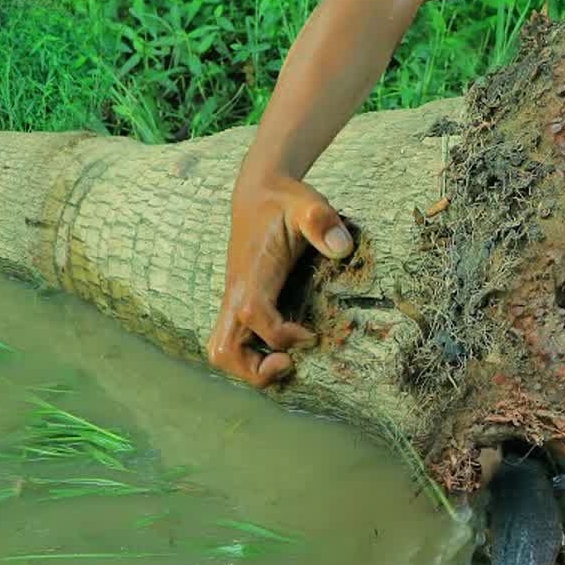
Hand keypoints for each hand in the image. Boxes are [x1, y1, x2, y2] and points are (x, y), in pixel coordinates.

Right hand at [205, 173, 353, 387]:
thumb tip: (342, 248)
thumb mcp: (308, 204)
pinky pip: (231, 343)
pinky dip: (250, 357)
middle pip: (224, 350)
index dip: (280, 334)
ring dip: (249, 369)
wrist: (259, 193)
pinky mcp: (238, 304)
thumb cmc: (286, 202)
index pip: (252, 315)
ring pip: (221, 351)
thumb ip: (322, 222)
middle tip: (291, 363)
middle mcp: (236, 294)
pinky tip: (283, 351)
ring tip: (286, 362)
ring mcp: (233, 302)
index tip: (311, 334)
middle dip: (254, 370)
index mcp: (252, 274)